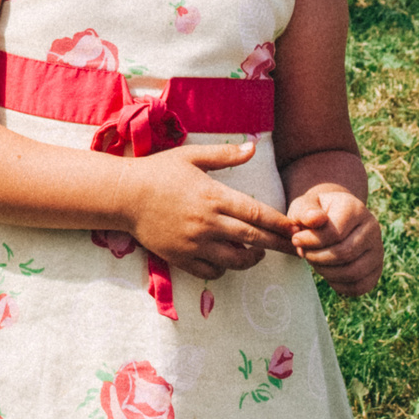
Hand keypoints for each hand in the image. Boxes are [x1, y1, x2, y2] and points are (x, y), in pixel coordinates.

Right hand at [125, 142, 296, 280]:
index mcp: (214, 196)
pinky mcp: (180, 258)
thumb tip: (253, 147)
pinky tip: (226, 257)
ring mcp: (194, 243)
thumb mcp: (192, 157)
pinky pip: (211, 271)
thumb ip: (224, 156)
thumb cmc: (158, 171)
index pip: (257, 214)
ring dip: (251, 258)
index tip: (296, 227)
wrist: (123, 195)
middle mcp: (207, 223)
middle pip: (253, 239)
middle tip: (295, 248)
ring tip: (257, 252)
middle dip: (278, 245)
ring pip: (235, 260)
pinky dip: (224, 268)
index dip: (280, 223)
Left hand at [288, 183, 383, 296]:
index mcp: (355, 209)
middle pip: (344, 254)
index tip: (296, 240)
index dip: (311, 242)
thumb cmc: (315, 213)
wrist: (332, 217)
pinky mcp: (377, 268)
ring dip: (326, 272)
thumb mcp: (305, 206)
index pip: (335, 233)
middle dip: (317, 258)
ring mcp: (378, 249)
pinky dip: (338, 284)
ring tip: (314, 261)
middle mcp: (372, 228)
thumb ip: (305, 211)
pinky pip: (359, 286)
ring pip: (353, 272)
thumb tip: (315, 219)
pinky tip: (326, 271)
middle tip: (304, 253)